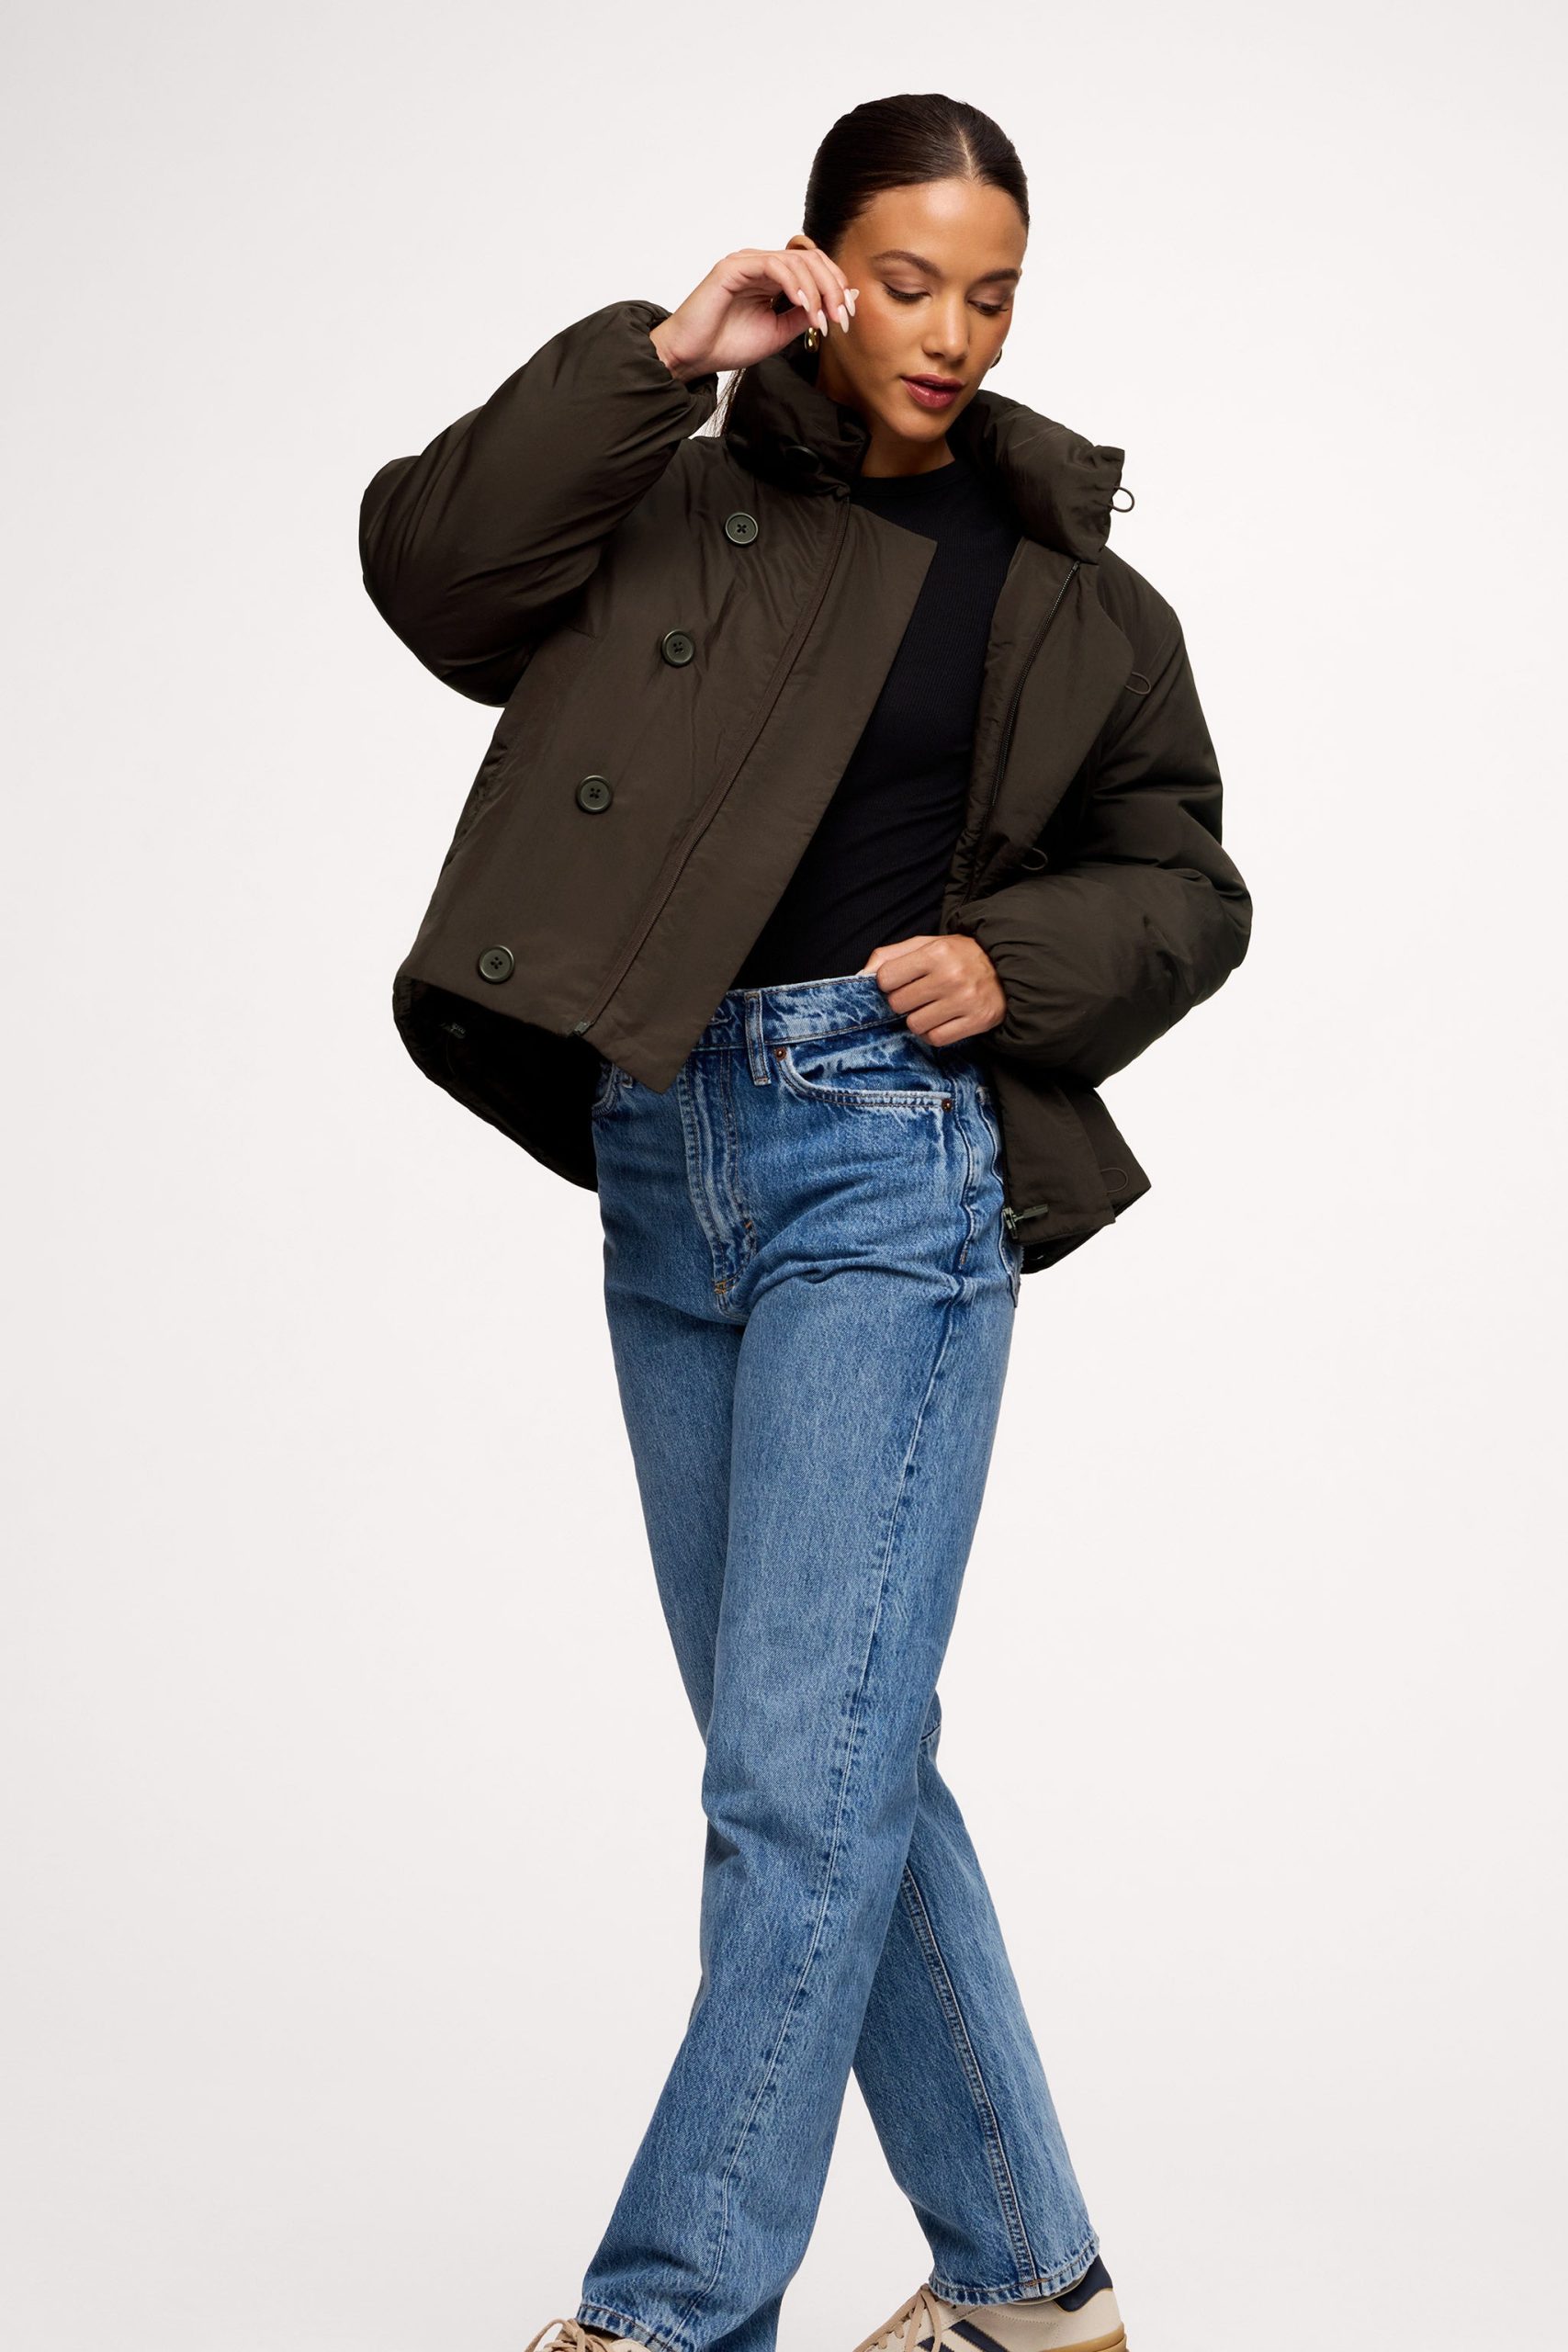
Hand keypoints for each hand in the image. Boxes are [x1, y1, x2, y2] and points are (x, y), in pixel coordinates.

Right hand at [648, 238, 857, 381]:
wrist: (692, 357)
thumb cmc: (727, 345)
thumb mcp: (779, 332)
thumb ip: (805, 315)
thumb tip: (838, 303)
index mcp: (772, 278)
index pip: (813, 268)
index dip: (836, 288)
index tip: (846, 317)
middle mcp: (761, 265)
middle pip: (811, 259)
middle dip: (833, 287)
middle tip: (842, 317)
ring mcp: (747, 262)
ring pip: (796, 260)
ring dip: (817, 290)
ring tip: (823, 319)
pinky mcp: (734, 267)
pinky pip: (773, 265)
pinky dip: (795, 284)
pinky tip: (805, 305)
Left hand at [859, 934, 1005, 1047]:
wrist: (1006, 968)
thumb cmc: (958, 956)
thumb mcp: (925, 944)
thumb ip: (890, 955)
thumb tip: (860, 975)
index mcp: (936, 952)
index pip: (886, 978)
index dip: (889, 982)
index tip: (901, 981)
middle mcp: (951, 976)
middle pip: (898, 1004)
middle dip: (903, 1001)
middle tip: (918, 994)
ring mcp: (965, 1001)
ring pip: (915, 1025)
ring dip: (918, 1019)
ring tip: (932, 1007)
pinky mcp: (976, 1021)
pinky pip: (936, 1038)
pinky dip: (933, 1033)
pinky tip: (942, 1020)